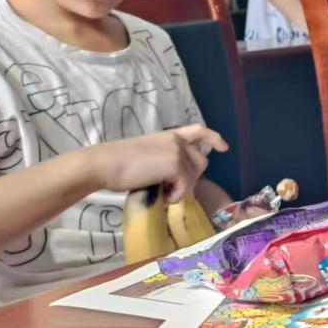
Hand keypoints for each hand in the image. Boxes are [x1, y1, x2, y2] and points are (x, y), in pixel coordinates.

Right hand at [83, 124, 227, 203]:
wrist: (105, 164)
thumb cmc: (118, 163)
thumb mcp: (147, 155)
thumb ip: (164, 159)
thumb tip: (174, 178)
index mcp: (169, 135)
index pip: (199, 130)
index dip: (213, 138)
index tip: (223, 147)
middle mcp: (177, 140)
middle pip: (200, 162)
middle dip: (190, 178)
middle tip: (170, 188)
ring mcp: (178, 151)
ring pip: (194, 176)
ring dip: (181, 189)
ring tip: (162, 193)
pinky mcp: (175, 165)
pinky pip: (186, 186)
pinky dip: (176, 196)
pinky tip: (162, 197)